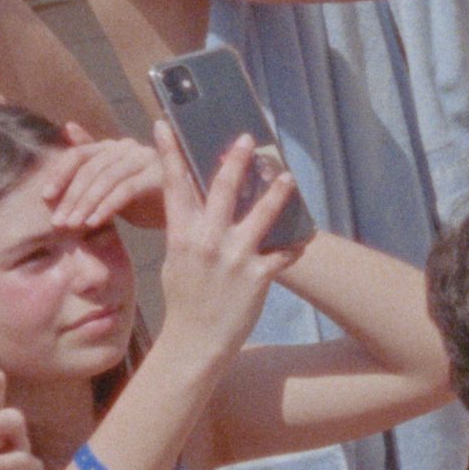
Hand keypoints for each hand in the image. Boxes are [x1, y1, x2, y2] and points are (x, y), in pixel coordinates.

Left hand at [42, 124, 164, 230]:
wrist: (183, 214)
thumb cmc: (144, 199)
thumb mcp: (112, 183)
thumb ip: (90, 161)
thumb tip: (67, 127)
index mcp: (114, 147)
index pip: (79, 155)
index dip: (60, 174)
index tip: (45, 197)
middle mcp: (129, 147)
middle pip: (91, 169)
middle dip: (71, 196)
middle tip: (57, 221)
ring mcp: (146, 159)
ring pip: (106, 179)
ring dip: (85, 204)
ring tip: (72, 225)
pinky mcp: (159, 176)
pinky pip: (125, 190)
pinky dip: (106, 207)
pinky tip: (94, 223)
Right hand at [149, 121, 301, 370]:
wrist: (196, 342)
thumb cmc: (185, 300)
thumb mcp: (175, 261)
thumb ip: (187, 231)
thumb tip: (196, 205)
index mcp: (182, 236)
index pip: (173, 187)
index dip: (169, 155)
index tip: (165, 127)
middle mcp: (208, 242)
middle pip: (223, 190)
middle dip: (235, 161)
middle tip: (246, 139)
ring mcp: (235, 258)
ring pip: (261, 215)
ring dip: (276, 194)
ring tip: (287, 177)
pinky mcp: (258, 276)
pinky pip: (283, 254)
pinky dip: (294, 246)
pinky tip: (304, 239)